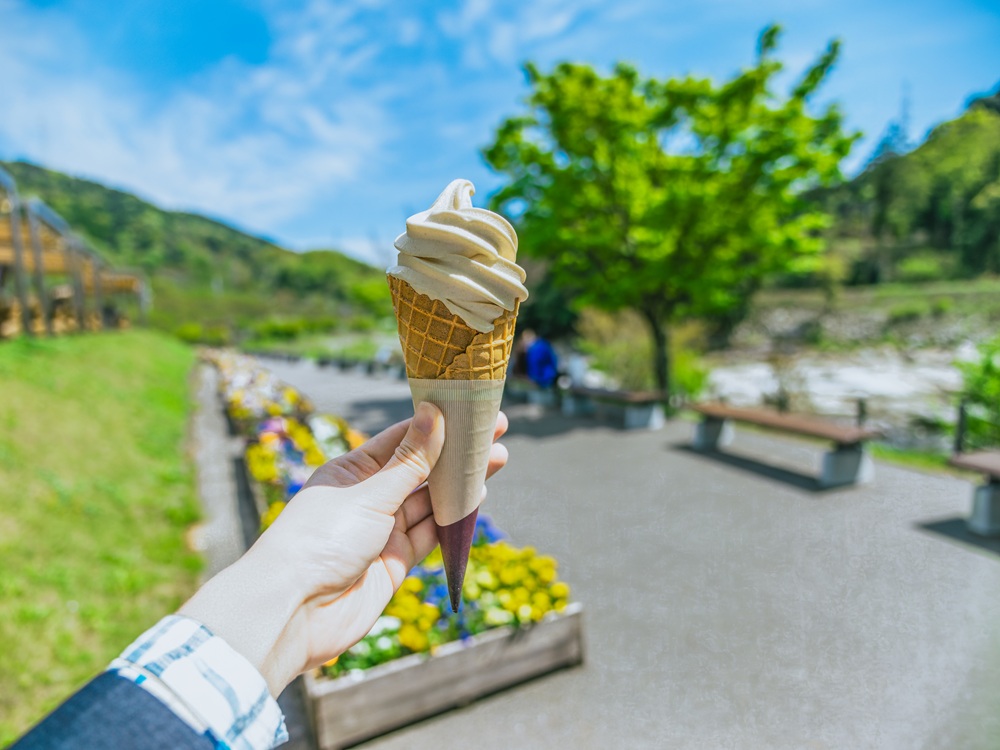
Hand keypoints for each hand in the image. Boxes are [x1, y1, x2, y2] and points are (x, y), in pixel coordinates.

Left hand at [179, 403, 508, 695]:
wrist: (296, 611)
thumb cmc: (320, 541)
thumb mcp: (370, 494)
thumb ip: (410, 461)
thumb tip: (434, 414)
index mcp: (351, 471)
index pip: (401, 438)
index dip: (437, 423)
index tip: (471, 408)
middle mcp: (367, 497)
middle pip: (420, 468)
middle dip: (456, 453)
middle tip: (496, 432)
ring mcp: (382, 531)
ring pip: (429, 501)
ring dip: (460, 483)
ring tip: (496, 459)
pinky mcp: (395, 562)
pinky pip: (430, 533)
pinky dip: (453, 517)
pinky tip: (477, 496)